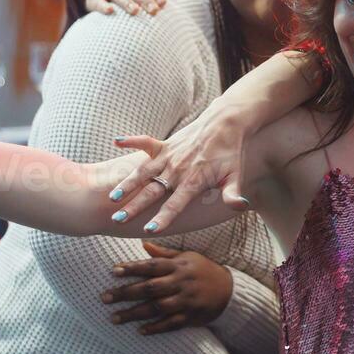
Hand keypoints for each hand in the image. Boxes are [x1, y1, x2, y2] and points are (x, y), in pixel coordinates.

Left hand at [101, 241, 233, 333]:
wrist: (229, 290)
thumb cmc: (203, 270)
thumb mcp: (187, 256)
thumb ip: (164, 253)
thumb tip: (142, 243)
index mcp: (178, 266)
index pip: (152, 265)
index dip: (132, 268)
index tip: (113, 271)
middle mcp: (181, 282)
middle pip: (150, 288)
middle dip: (126, 293)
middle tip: (104, 297)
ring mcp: (186, 300)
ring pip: (157, 308)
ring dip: (134, 313)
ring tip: (114, 318)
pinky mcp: (191, 316)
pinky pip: (171, 323)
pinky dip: (156, 328)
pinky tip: (140, 331)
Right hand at [109, 109, 252, 232]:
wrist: (227, 122)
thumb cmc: (231, 152)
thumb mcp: (235, 175)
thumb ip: (233, 193)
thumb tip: (241, 207)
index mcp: (193, 181)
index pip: (176, 204)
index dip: (163, 217)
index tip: (149, 230)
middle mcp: (177, 170)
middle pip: (153, 192)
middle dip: (135, 206)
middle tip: (118, 219)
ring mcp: (169, 156)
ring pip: (143, 172)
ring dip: (127, 184)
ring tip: (112, 197)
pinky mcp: (166, 144)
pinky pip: (146, 142)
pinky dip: (132, 141)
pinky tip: (116, 141)